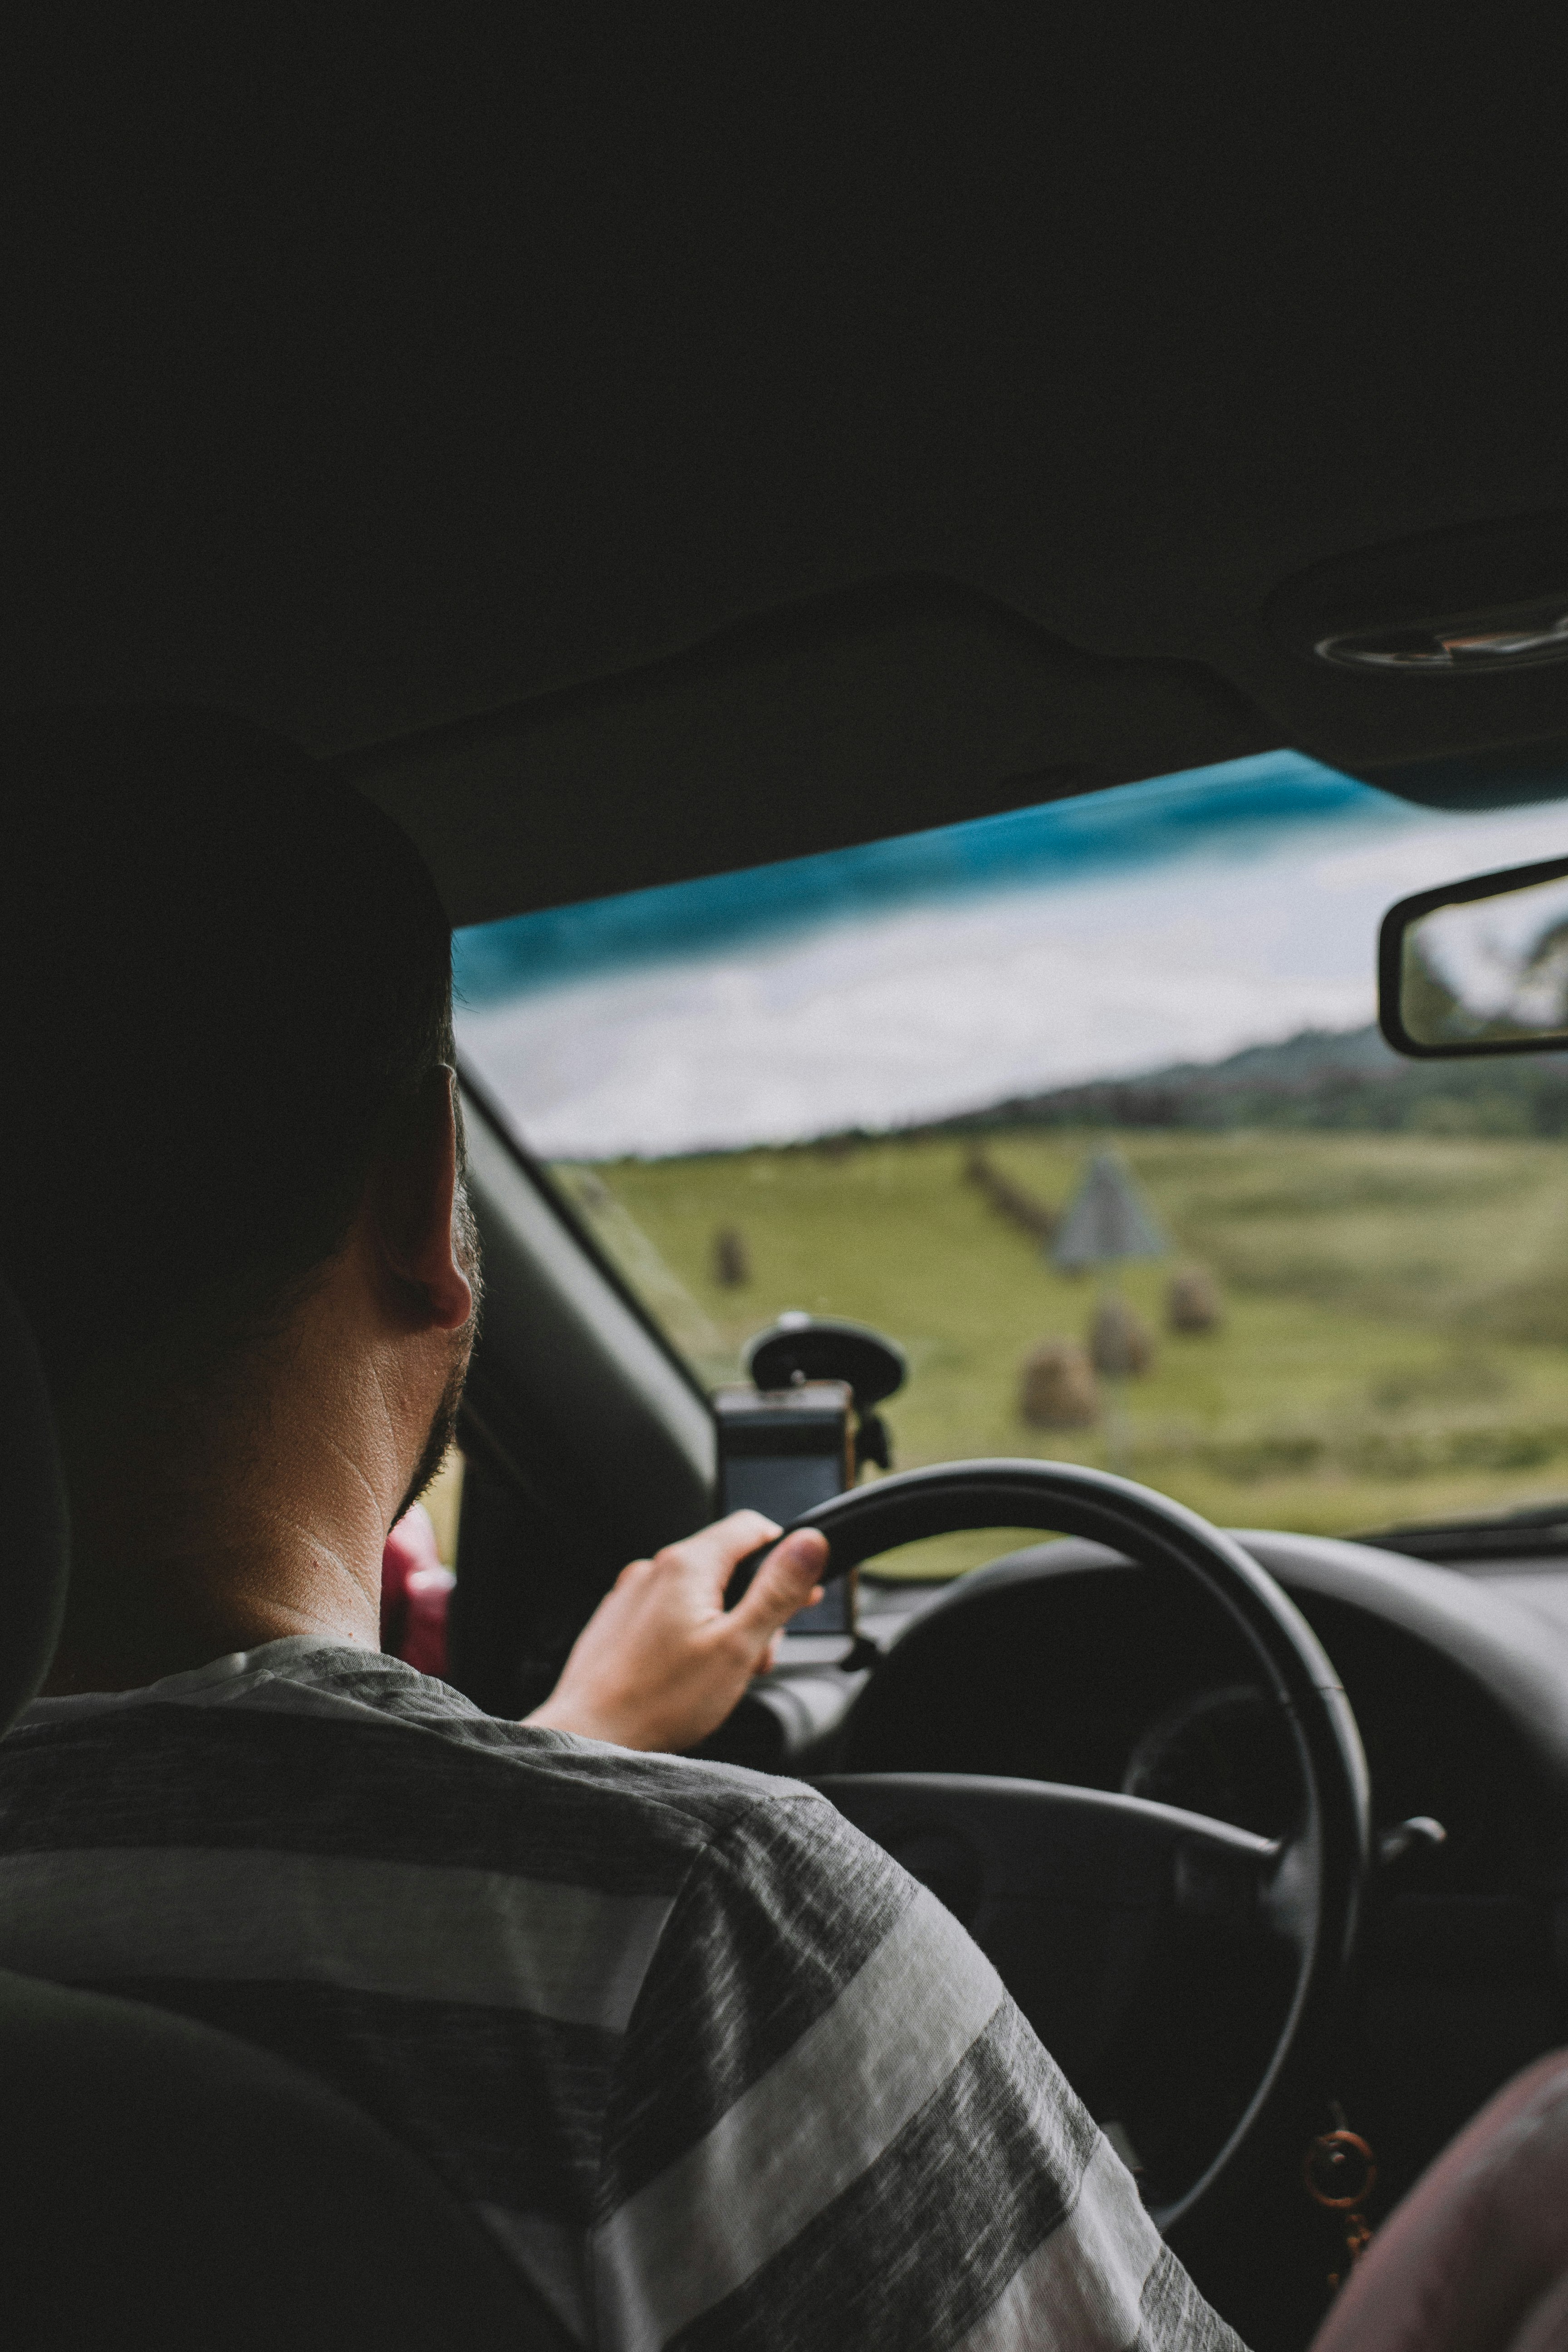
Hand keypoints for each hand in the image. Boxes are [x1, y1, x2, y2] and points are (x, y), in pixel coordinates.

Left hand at [522, 1512, 828, 1752]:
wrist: (591, 1735)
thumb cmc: (660, 1700)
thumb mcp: (738, 1646)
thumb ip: (777, 1591)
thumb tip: (810, 1544)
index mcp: (687, 1565)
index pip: (753, 1527)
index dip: (785, 1556)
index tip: (798, 1592)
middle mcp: (654, 1569)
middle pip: (727, 1565)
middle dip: (754, 1605)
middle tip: (759, 1652)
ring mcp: (632, 1594)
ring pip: (699, 1592)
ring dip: (725, 1624)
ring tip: (724, 1672)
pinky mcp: (619, 1619)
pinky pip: (668, 1612)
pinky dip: (691, 1633)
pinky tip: (690, 1673)